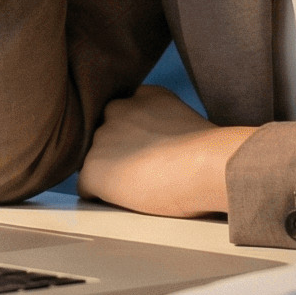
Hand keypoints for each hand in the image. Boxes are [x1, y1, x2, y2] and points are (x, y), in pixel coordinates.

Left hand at [78, 86, 253, 218]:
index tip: (151, 151)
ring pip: (96, 160)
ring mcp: (102, 138)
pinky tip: (126, 199)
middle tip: (146, 172)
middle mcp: (118, 110)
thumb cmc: (209, 153)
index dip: (134, 137)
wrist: (207, 165)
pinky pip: (86, 186)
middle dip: (118, 152)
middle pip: (106, 136)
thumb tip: (158, 148)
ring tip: (141, 187)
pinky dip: (100, 195)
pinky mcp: (93, 168)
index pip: (124, 114)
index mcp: (144, 95)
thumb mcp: (185, 120)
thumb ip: (162, 124)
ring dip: (110, 173)